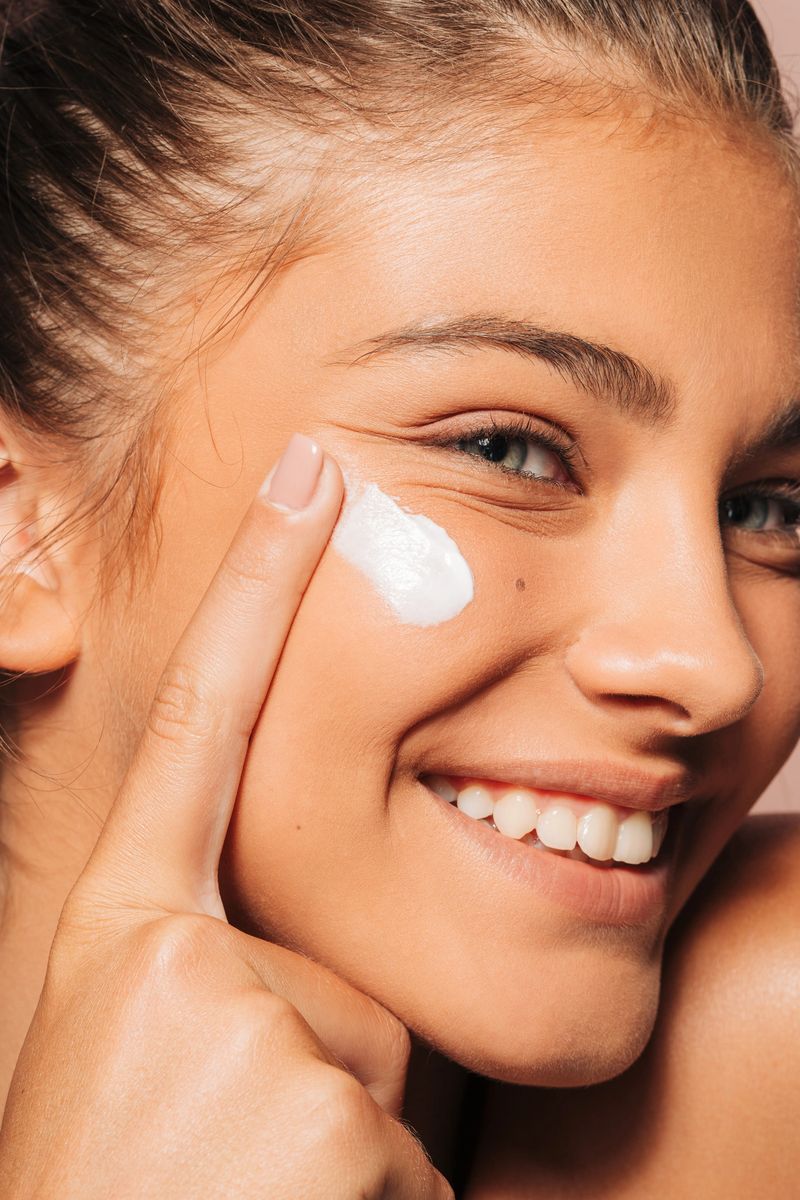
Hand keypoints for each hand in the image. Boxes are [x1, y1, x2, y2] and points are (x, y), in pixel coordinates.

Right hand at [0, 436, 452, 1198]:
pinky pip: (404, 1150)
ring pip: (371, 1057)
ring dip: (334, 1138)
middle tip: (224, 1145)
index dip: (256, 585)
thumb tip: (278, 978)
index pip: (204, 717)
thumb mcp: (124, 1055)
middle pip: (334, 958)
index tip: (308, 474)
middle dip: (314, 1054)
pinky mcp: (330, 1115)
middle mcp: (176, 960)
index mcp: (120, 933)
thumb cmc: (101, 1183)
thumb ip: (206, 971)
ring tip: (243, 1195)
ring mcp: (254, 1034)